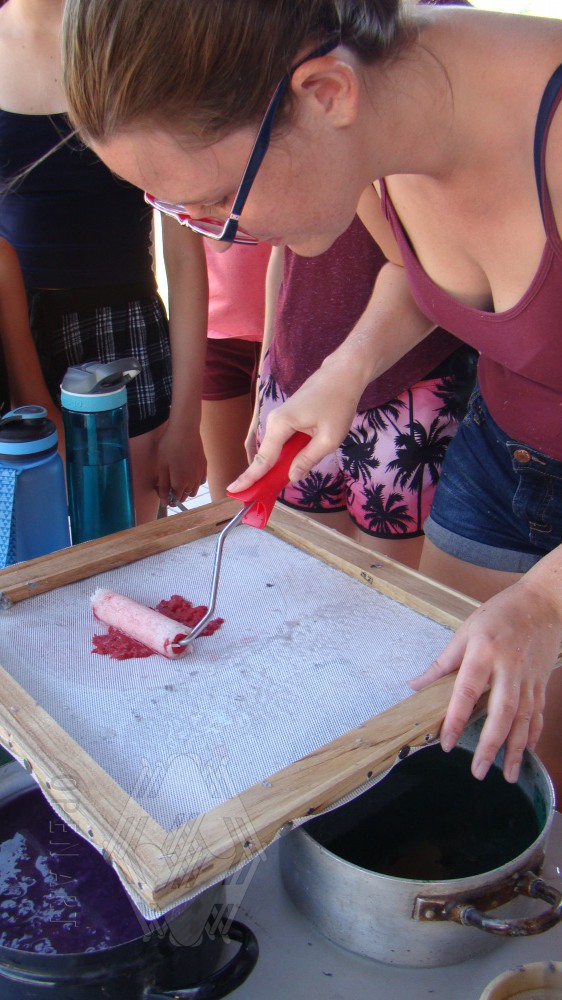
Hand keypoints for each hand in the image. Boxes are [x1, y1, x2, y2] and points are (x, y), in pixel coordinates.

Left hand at [155, 423, 206, 507]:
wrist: (185, 430)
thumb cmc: (169, 446)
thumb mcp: (162, 467)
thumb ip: (164, 486)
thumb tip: (165, 502)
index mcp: (180, 483)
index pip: (175, 500)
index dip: (167, 497)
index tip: (161, 488)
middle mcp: (193, 482)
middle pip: (185, 496)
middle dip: (176, 494)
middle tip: (167, 483)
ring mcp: (200, 474)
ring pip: (194, 490)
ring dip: (186, 490)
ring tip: (178, 479)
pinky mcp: (204, 467)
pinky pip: (201, 481)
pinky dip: (195, 482)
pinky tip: (188, 474)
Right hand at [229, 357, 361, 491]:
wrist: (342, 375)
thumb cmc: (338, 403)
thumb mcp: (330, 438)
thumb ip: (309, 459)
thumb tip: (292, 477)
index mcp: (281, 424)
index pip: (263, 458)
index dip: (250, 477)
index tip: (234, 491)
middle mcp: (275, 421)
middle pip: (266, 456)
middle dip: (261, 477)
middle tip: (256, 498)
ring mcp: (279, 418)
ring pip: (274, 450)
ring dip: (274, 468)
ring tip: (273, 487)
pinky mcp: (287, 418)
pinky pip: (281, 442)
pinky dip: (282, 456)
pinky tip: (289, 468)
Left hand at [409, 576, 561, 783]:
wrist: (544, 603)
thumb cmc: (502, 613)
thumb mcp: (466, 630)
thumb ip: (443, 662)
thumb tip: (416, 685)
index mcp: (485, 652)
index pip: (467, 692)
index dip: (456, 719)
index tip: (447, 742)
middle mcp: (509, 668)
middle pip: (501, 713)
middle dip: (490, 746)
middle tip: (479, 771)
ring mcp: (529, 678)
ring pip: (523, 720)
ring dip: (516, 750)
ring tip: (507, 774)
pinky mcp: (541, 683)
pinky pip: (537, 714)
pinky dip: (532, 736)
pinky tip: (526, 752)